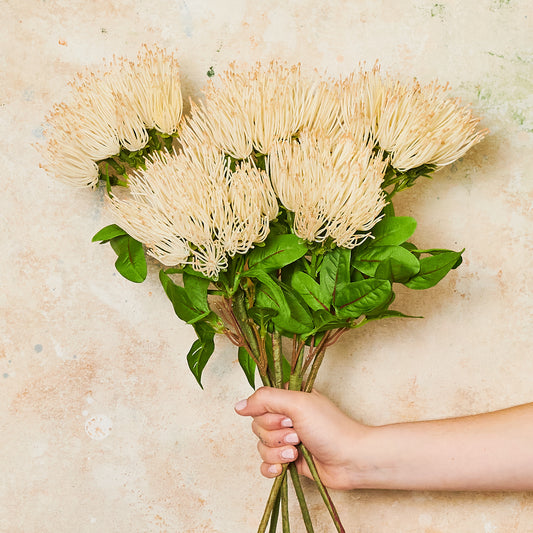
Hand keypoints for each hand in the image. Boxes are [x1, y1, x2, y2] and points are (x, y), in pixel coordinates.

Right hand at [234, 386, 371, 489]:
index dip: (268, 415)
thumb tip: (238, 406)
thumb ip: (265, 399)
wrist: (351, 460)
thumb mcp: (297, 403)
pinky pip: (265, 465)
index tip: (287, 418)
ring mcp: (287, 440)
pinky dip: (271, 467)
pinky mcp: (288, 461)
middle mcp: (286, 417)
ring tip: (296, 452)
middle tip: (296, 435)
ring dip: (277, 452)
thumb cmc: (330, 428)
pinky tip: (283, 468)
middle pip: (257, 427)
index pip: (259, 404)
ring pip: (261, 447)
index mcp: (288, 399)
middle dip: (275, 435)